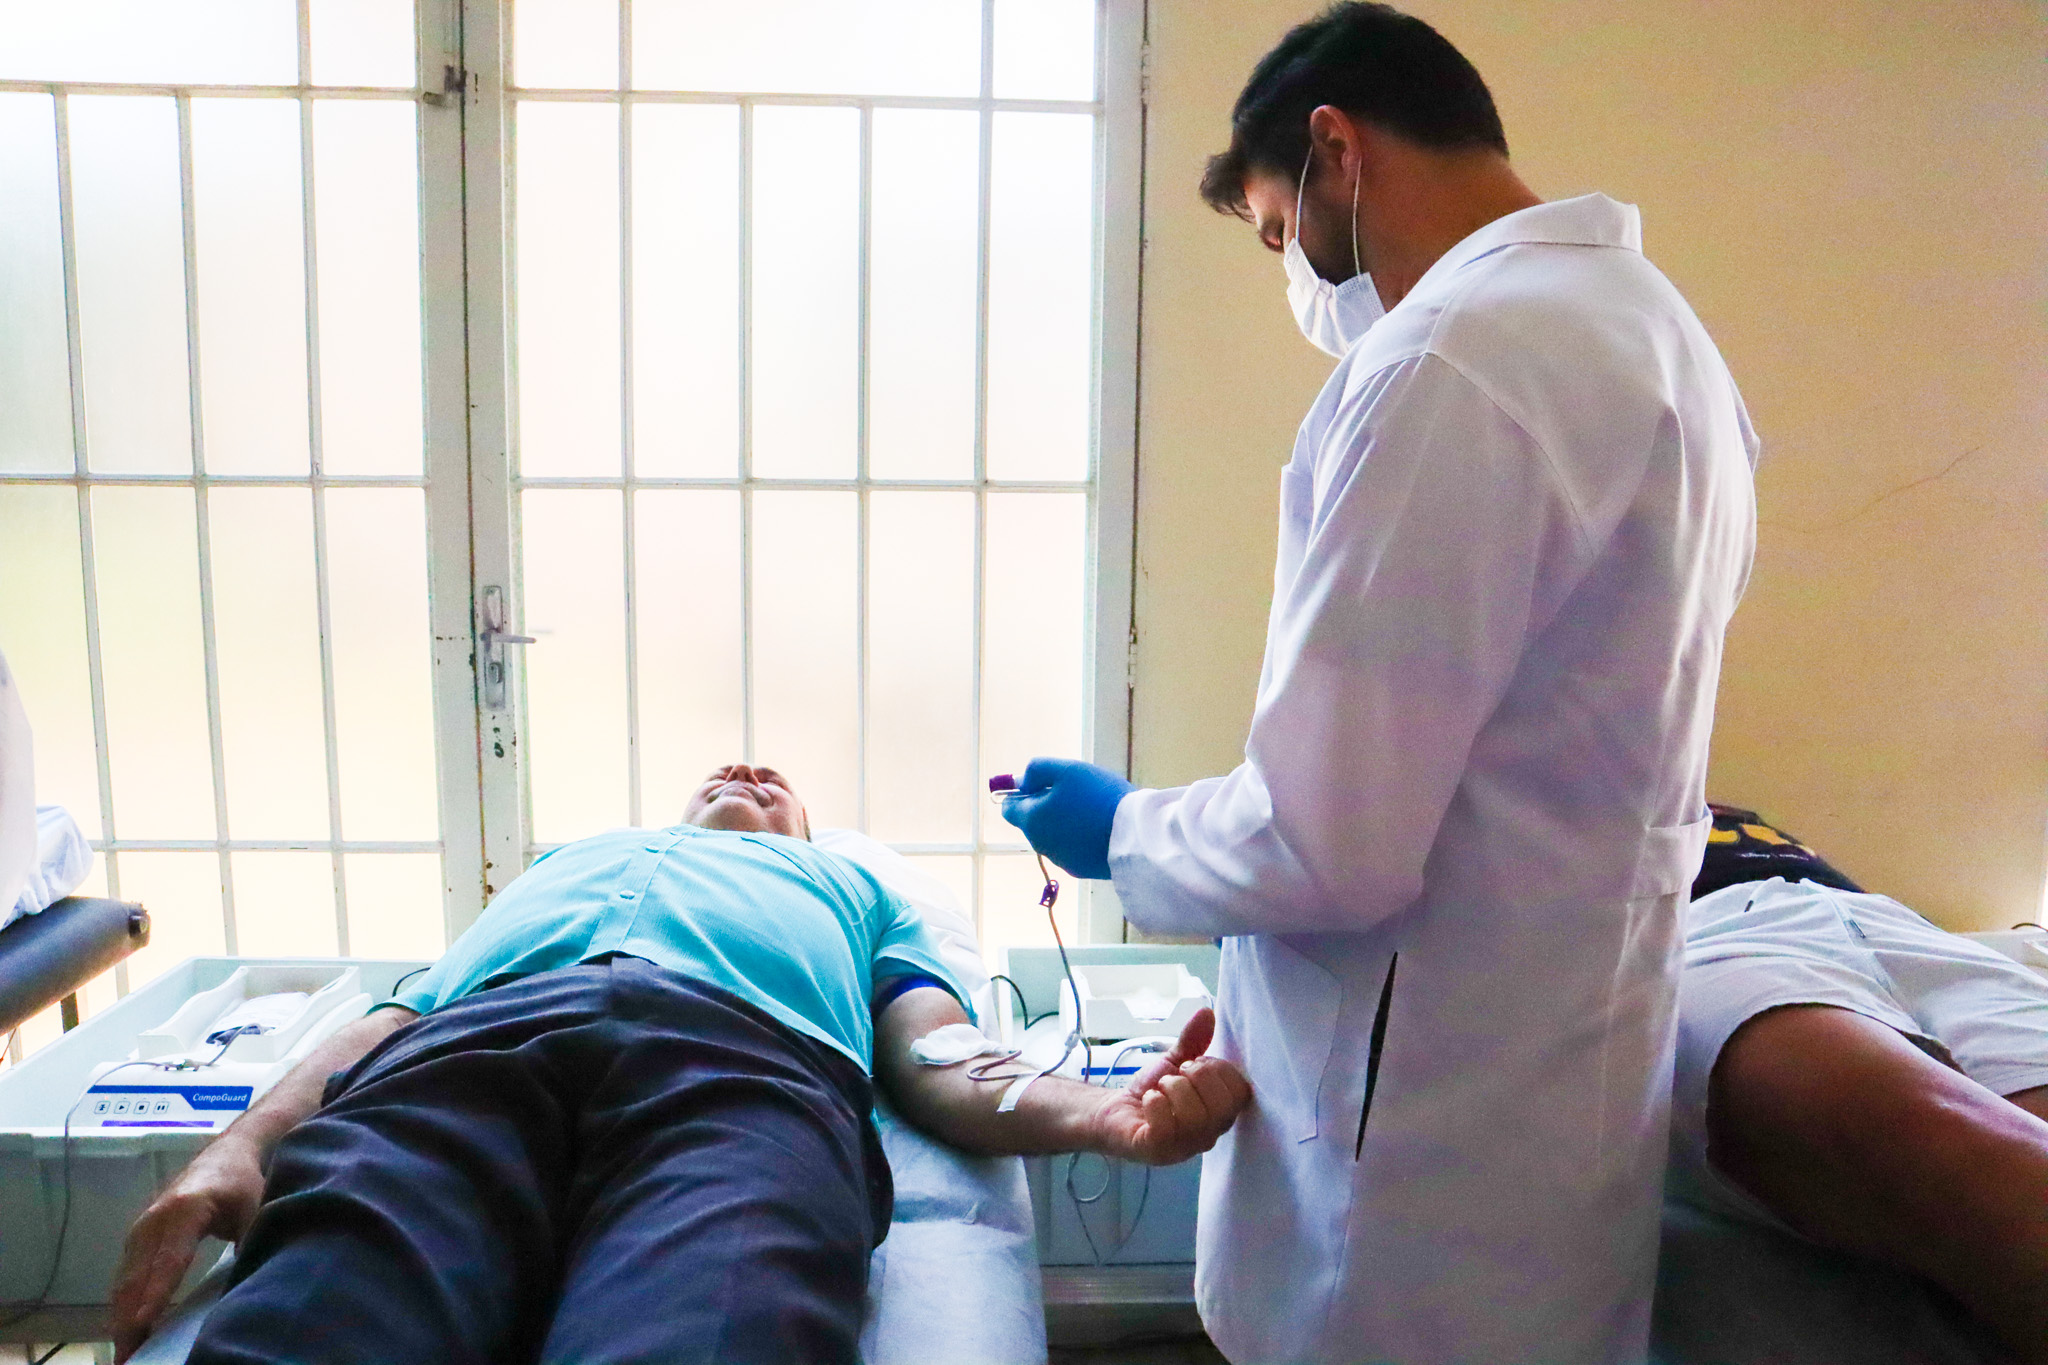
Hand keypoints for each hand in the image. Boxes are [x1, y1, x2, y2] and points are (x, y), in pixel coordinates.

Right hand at [111, 1134, 266, 1362]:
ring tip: (126, 1354)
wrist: (226, 1155)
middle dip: (130, 1320)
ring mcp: (140, 1231)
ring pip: (125, 1283)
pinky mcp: (136, 1240)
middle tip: (130, 1357)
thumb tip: (249, 1290)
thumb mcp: (255, 1211)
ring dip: (122, 1320)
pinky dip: (123, 1307)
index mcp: (186, 1210)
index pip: (170, 1259)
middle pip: (137, 1277)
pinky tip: (127, 1334)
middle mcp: (154, 1221)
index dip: (157, 1292)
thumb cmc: (243, 1185)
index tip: (144, 1321)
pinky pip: (125, 1279)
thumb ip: (250, 1245)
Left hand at [997, 756, 1135, 880]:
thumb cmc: (1098, 797)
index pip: (1009, 808)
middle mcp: (1040, 844)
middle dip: (1047, 807)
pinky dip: (1079, 839)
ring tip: (1092, 811)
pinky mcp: (1080, 870)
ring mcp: (1060, 860)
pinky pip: (1072, 850)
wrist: (1134, 835)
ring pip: (1053, 837)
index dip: (1021, 793)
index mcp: (1031, 819)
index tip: (1043, 784)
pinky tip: (1100, 830)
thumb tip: (1021, 782)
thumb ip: (1037, 770)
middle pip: (1033, 822)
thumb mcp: (1067, 769)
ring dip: (1064, 824)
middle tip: (1075, 794)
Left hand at [1089, 1008, 1251, 1166]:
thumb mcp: (1175, 1061)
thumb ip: (1194, 1040)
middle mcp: (1208, 1135)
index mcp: (1220, 1114)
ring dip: (1173, 1089)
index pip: (1241, 1092)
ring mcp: (1184, 1148)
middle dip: (1197, 1077)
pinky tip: (1149, 1100)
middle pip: (1222, 1105)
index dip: (1218, 1069)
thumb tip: (1206, 1012)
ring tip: (1160, 1088)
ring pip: (1195, 1116)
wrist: (1113, 1111)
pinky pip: (1165, 1128)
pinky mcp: (1157, 1151)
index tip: (1194, 1064)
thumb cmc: (1153, 1089)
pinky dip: (1155, 1103)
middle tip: (1176, 1075)